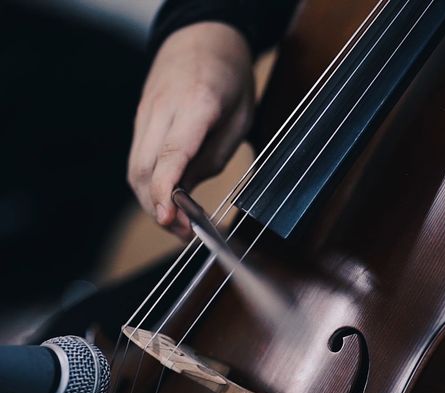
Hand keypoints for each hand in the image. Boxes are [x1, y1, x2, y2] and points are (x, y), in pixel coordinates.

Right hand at [128, 22, 254, 239]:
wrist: (202, 37)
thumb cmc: (229, 77)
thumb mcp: (240, 118)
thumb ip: (214, 157)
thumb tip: (187, 194)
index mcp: (196, 104)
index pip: (171, 155)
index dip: (166, 192)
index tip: (170, 220)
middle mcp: (162, 109)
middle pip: (143, 169)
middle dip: (157, 208)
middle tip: (184, 234)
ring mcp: (146, 113)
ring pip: (134, 168)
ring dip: (150, 201)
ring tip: (177, 224)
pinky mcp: (141, 119)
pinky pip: (137, 158)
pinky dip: (147, 184)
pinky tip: (165, 199)